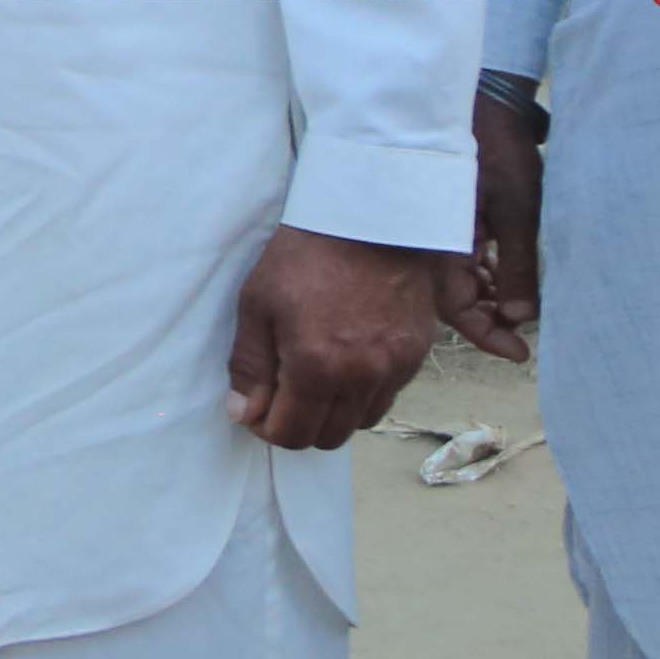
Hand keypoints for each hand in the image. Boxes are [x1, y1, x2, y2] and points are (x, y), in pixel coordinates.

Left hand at [227, 227, 443, 448]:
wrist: (369, 221)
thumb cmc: (304, 257)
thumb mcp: (257, 304)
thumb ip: (249, 366)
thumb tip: (242, 415)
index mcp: (316, 367)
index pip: (291, 435)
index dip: (266, 429)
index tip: (256, 409)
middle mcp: (361, 378)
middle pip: (327, 438)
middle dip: (298, 426)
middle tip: (282, 396)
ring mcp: (394, 369)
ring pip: (360, 422)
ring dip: (332, 414)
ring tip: (314, 379)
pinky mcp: (417, 356)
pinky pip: (386, 396)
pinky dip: (362, 395)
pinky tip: (346, 364)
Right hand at [443, 89, 545, 362]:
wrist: (482, 100)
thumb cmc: (497, 151)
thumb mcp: (518, 211)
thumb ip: (519, 266)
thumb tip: (522, 318)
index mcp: (443, 245)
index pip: (460, 310)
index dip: (489, 336)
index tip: (521, 352)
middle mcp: (436, 243)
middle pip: (457, 299)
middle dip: (490, 319)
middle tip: (523, 330)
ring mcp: (442, 228)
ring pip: (463, 279)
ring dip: (491, 296)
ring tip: (522, 305)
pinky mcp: (453, 214)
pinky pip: (465, 256)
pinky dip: (487, 271)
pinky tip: (508, 273)